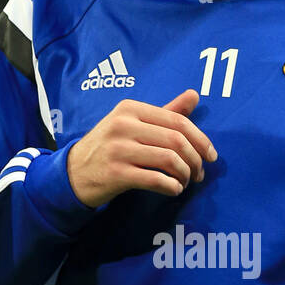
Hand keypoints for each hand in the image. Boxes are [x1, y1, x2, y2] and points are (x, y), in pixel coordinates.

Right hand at [66, 88, 216, 208]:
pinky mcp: (115, 173)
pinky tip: (173, 189)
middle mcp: (123, 125)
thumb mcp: (132, 122)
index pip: (177, 121)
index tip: (211, 155)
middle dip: (195, 160)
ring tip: (185, 182)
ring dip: (185, 174)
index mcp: (130, 108)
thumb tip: (195, 95)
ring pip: (169, 160)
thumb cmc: (109, 146)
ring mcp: (118, 149)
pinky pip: (155, 180)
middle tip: (199, 173)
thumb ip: (165, 111)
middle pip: (176, 140)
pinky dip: (171, 187)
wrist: (73, 172)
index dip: (200, 139)